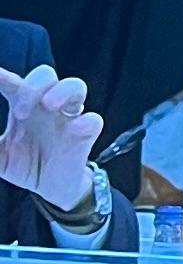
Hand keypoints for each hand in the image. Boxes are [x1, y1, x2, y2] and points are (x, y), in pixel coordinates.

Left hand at [0, 65, 102, 209]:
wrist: (50, 188)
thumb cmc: (24, 165)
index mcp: (23, 104)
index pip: (13, 83)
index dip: (3, 77)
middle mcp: (47, 106)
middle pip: (46, 76)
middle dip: (33, 86)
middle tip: (19, 112)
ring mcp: (68, 117)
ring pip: (76, 86)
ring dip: (62, 90)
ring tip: (49, 104)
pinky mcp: (85, 134)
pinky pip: (93, 120)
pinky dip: (87, 121)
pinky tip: (76, 127)